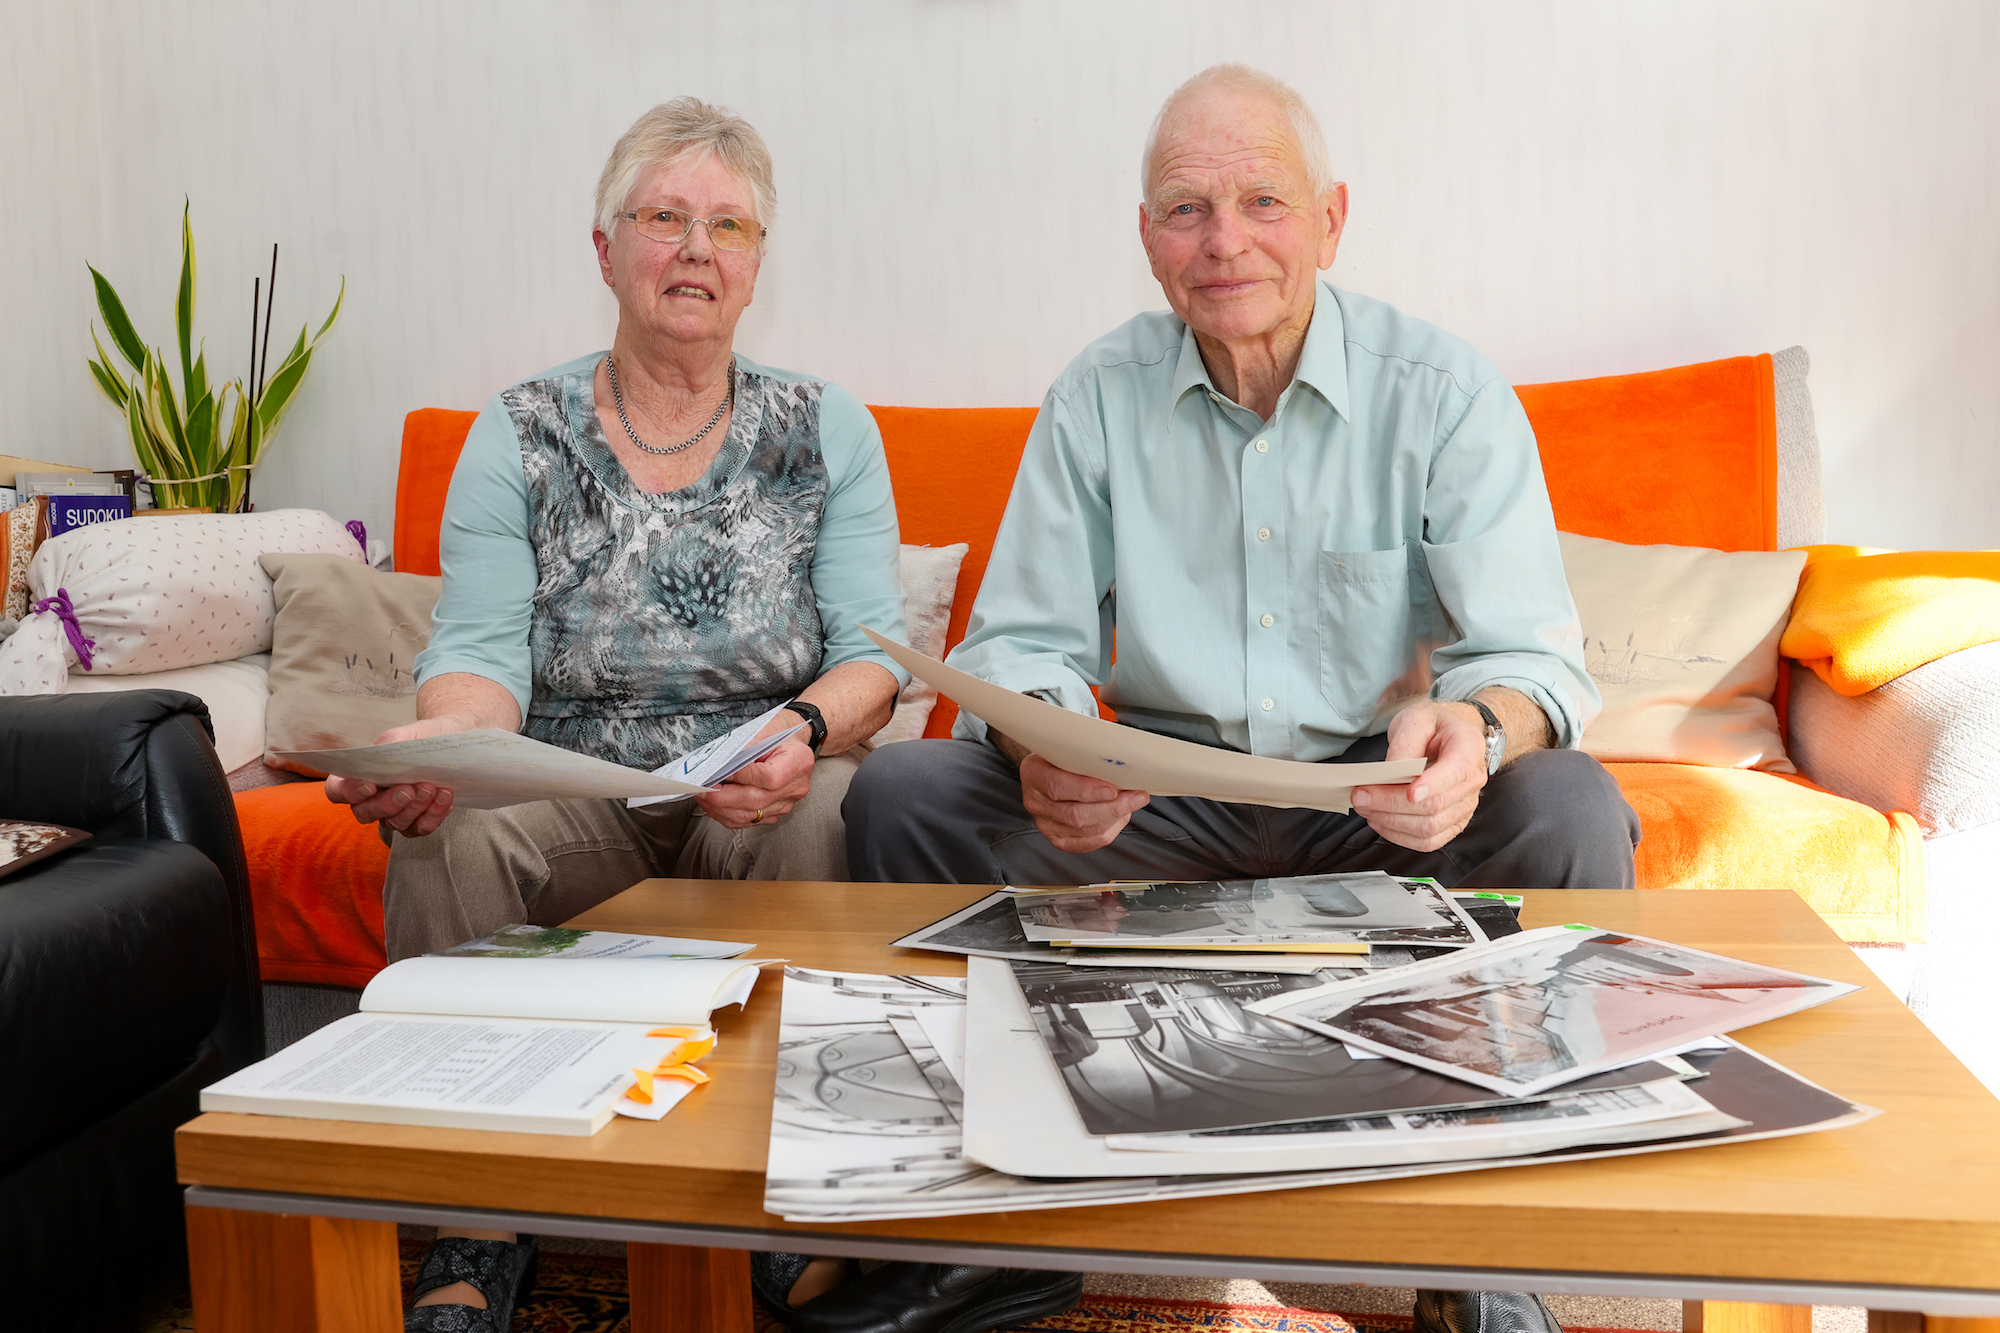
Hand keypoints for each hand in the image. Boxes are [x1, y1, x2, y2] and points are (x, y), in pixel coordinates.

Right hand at [324, 716, 472, 836]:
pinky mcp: (417, 823)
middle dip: (387, 804)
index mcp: (359, 774)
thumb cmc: (422, 738)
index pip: (337, 790)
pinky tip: (445, 795)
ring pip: (395, 823)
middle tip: (409, 789)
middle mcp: (371, 799)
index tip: (369, 786)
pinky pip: (420, 827)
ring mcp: (394, 814)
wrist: (453, 743)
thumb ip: (390, 747)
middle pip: (365, 813)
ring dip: (415, 807)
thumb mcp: (406, 735)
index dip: (348, 792)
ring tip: (432, 787)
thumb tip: (382, 760)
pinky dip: (434, 813)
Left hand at [696, 736, 814, 829]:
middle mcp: (795, 787)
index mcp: (798, 762)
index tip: (717, 773)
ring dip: (720, 808)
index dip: (740, 777)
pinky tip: (713, 804)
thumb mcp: (762, 732)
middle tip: (699, 788)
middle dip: (721, 796)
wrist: (790, 744)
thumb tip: (716, 767)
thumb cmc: (776, 733)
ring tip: (701, 796)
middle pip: (755, 800)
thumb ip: (742, 750)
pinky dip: (727, 813)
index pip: (768, 777)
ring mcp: (786, 803)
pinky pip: (748, 820)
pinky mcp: (775, 813)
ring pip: (749, 815)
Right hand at [1018, 753, 1150, 854]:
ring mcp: (1045, 824)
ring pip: (1085, 830)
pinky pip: (1088, 842)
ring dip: (1114, 818)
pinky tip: (1121, 817)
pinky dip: (1110, 830)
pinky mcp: (1058, 839)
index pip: (1057, 786)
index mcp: (1033, 773)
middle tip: (1136, 797)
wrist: (1047, 771)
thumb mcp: (1067, 747)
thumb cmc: (1061, 757)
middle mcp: (1035, 802)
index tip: (1112, 788)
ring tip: (1132, 803)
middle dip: (1111, 807)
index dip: (1086, 790)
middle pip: (1075, 814)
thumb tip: (1119, 763)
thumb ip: (1085, 754)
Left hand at [1349, 701, 1487, 852]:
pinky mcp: (1452, 822)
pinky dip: (1400, 836)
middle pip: (1434, 805)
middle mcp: (1472, 780)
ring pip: (1429, 828)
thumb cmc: (1434, 726)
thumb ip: (1405, 744)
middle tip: (1360, 795)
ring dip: (1391, 822)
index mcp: (1469, 748)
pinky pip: (1428, 841)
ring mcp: (1464, 805)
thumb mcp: (1417, 719)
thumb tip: (1390, 773)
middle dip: (1391, 803)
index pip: (1456, 772)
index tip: (1409, 792)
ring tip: (1365, 807)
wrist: (1447, 734)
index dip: (1432, 785)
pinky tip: (1380, 821)